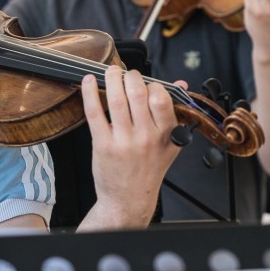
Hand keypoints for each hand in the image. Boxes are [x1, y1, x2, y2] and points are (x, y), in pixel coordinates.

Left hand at [80, 65, 182, 227]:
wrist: (129, 198)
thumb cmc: (149, 169)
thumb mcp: (170, 143)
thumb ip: (176, 112)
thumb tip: (180, 83)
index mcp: (165, 134)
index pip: (160, 98)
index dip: (151, 84)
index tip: (145, 83)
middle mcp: (146, 137)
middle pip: (137, 94)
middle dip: (130, 76)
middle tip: (126, 74)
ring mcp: (124, 141)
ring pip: (117, 100)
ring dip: (112, 79)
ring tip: (111, 71)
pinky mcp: (103, 145)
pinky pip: (95, 113)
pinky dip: (90, 94)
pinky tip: (89, 82)